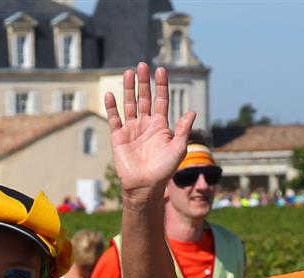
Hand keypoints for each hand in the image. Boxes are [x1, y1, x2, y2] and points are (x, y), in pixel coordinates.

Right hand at [104, 64, 194, 197]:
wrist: (145, 186)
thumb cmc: (164, 170)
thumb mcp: (178, 149)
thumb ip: (183, 130)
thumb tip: (192, 111)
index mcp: (160, 125)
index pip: (161, 100)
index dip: (161, 85)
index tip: (161, 70)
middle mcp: (146, 124)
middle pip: (144, 98)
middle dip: (144, 82)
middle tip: (142, 65)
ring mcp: (131, 129)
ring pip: (129, 104)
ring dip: (128, 89)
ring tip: (128, 73)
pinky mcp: (118, 137)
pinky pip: (114, 119)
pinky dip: (111, 107)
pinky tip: (110, 94)